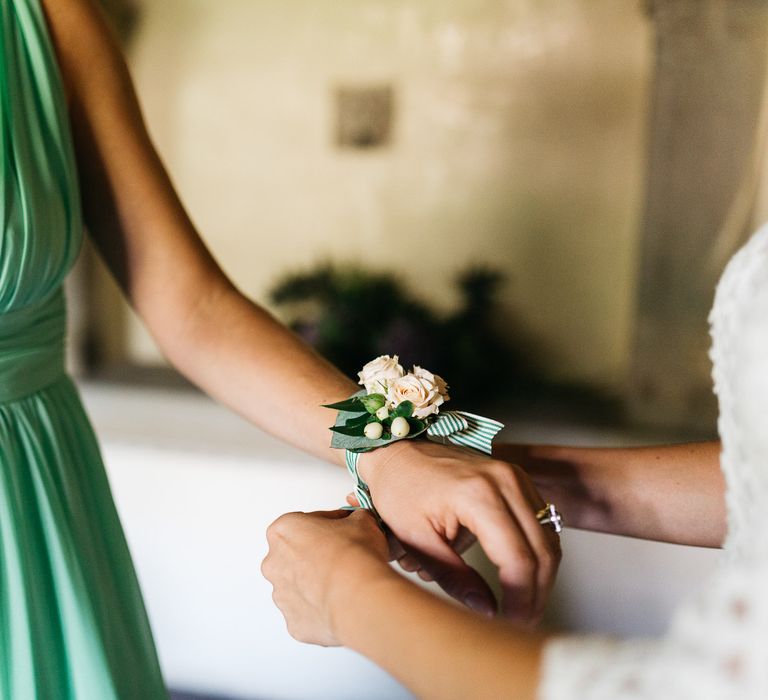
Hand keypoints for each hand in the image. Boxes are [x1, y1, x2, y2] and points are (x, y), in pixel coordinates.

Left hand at [262, 509, 391, 645]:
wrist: (358, 594)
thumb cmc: (354, 554)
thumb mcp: (362, 519)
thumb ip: (354, 518)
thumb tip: (358, 522)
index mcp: (284, 530)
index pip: (305, 523)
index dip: (328, 525)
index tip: (342, 531)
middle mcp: (274, 563)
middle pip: (294, 556)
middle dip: (316, 556)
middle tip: (343, 558)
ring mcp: (281, 595)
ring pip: (298, 587)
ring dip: (316, 584)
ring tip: (344, 583)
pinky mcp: (293, 622)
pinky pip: (306, 613)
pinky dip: (321, 609)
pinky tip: (340, 602)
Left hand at [357, 440, 561, 623]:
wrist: (397, 452)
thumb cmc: (399, 489)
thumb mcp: (416, 539)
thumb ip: (454, 578)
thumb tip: (488, 611)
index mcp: (478, 495)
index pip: (517, 558)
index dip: (519, 598)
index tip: (510, 622)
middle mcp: (505, 481)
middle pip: (543, 550)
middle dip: (536, 593)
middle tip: (521, 621)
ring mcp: (515, 476)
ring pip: (548, 537)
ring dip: (541, 575)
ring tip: (522, 604)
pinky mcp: (517, 478)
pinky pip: (541, 521)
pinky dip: (537, 552)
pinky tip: (521, 575)